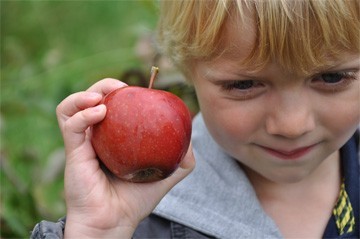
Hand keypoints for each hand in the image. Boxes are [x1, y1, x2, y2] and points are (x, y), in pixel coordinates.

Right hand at [56, 78, 194, 237]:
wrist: (114, 222)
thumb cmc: (135, 201)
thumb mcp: (165, 176)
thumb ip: (182, 159)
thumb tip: (192, 139)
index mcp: (112, 138)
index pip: (112, 105)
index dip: (121, 92)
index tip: (139, 92)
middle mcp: (95, 136)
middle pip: (91, 98)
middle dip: (105, 86)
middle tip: (123, 88)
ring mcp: (82, 142)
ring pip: (71, 106)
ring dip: (86, 93)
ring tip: (103, 96)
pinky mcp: (73, 151)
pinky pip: (70, 124)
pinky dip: (83, 113)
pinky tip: (100, 112)